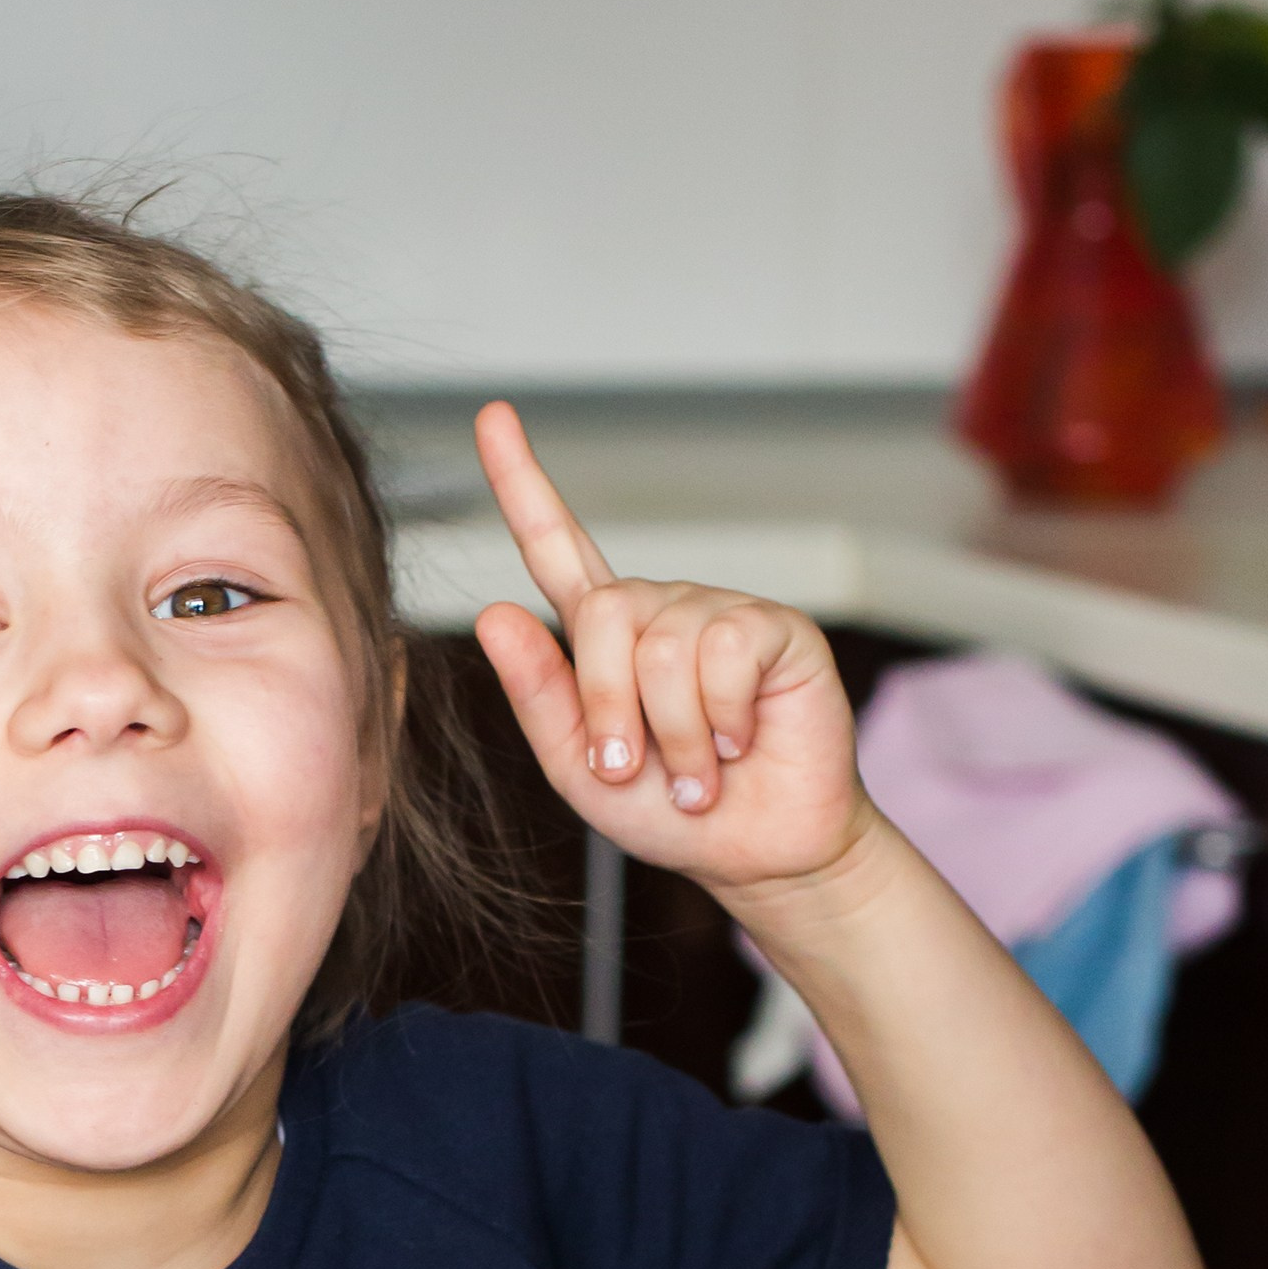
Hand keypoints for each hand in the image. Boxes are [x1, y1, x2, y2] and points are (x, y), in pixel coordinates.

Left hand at [470, 399, 873, 918]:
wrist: (757, 852)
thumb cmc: (672, 814)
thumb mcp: (581, 769)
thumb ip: (538, 696)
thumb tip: (492, 610)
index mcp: (608, 639)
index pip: (558, 548)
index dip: (522, 484)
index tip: (493, 417)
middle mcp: (662, 611)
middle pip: (604, 615)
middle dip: (610, 707)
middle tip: (635, 768)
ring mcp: (720, 612)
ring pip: (664, 646)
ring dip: (674, 733)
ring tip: (700, 772)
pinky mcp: (775, 627)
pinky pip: (723, 651)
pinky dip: (721, 718)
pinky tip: (740, 741)